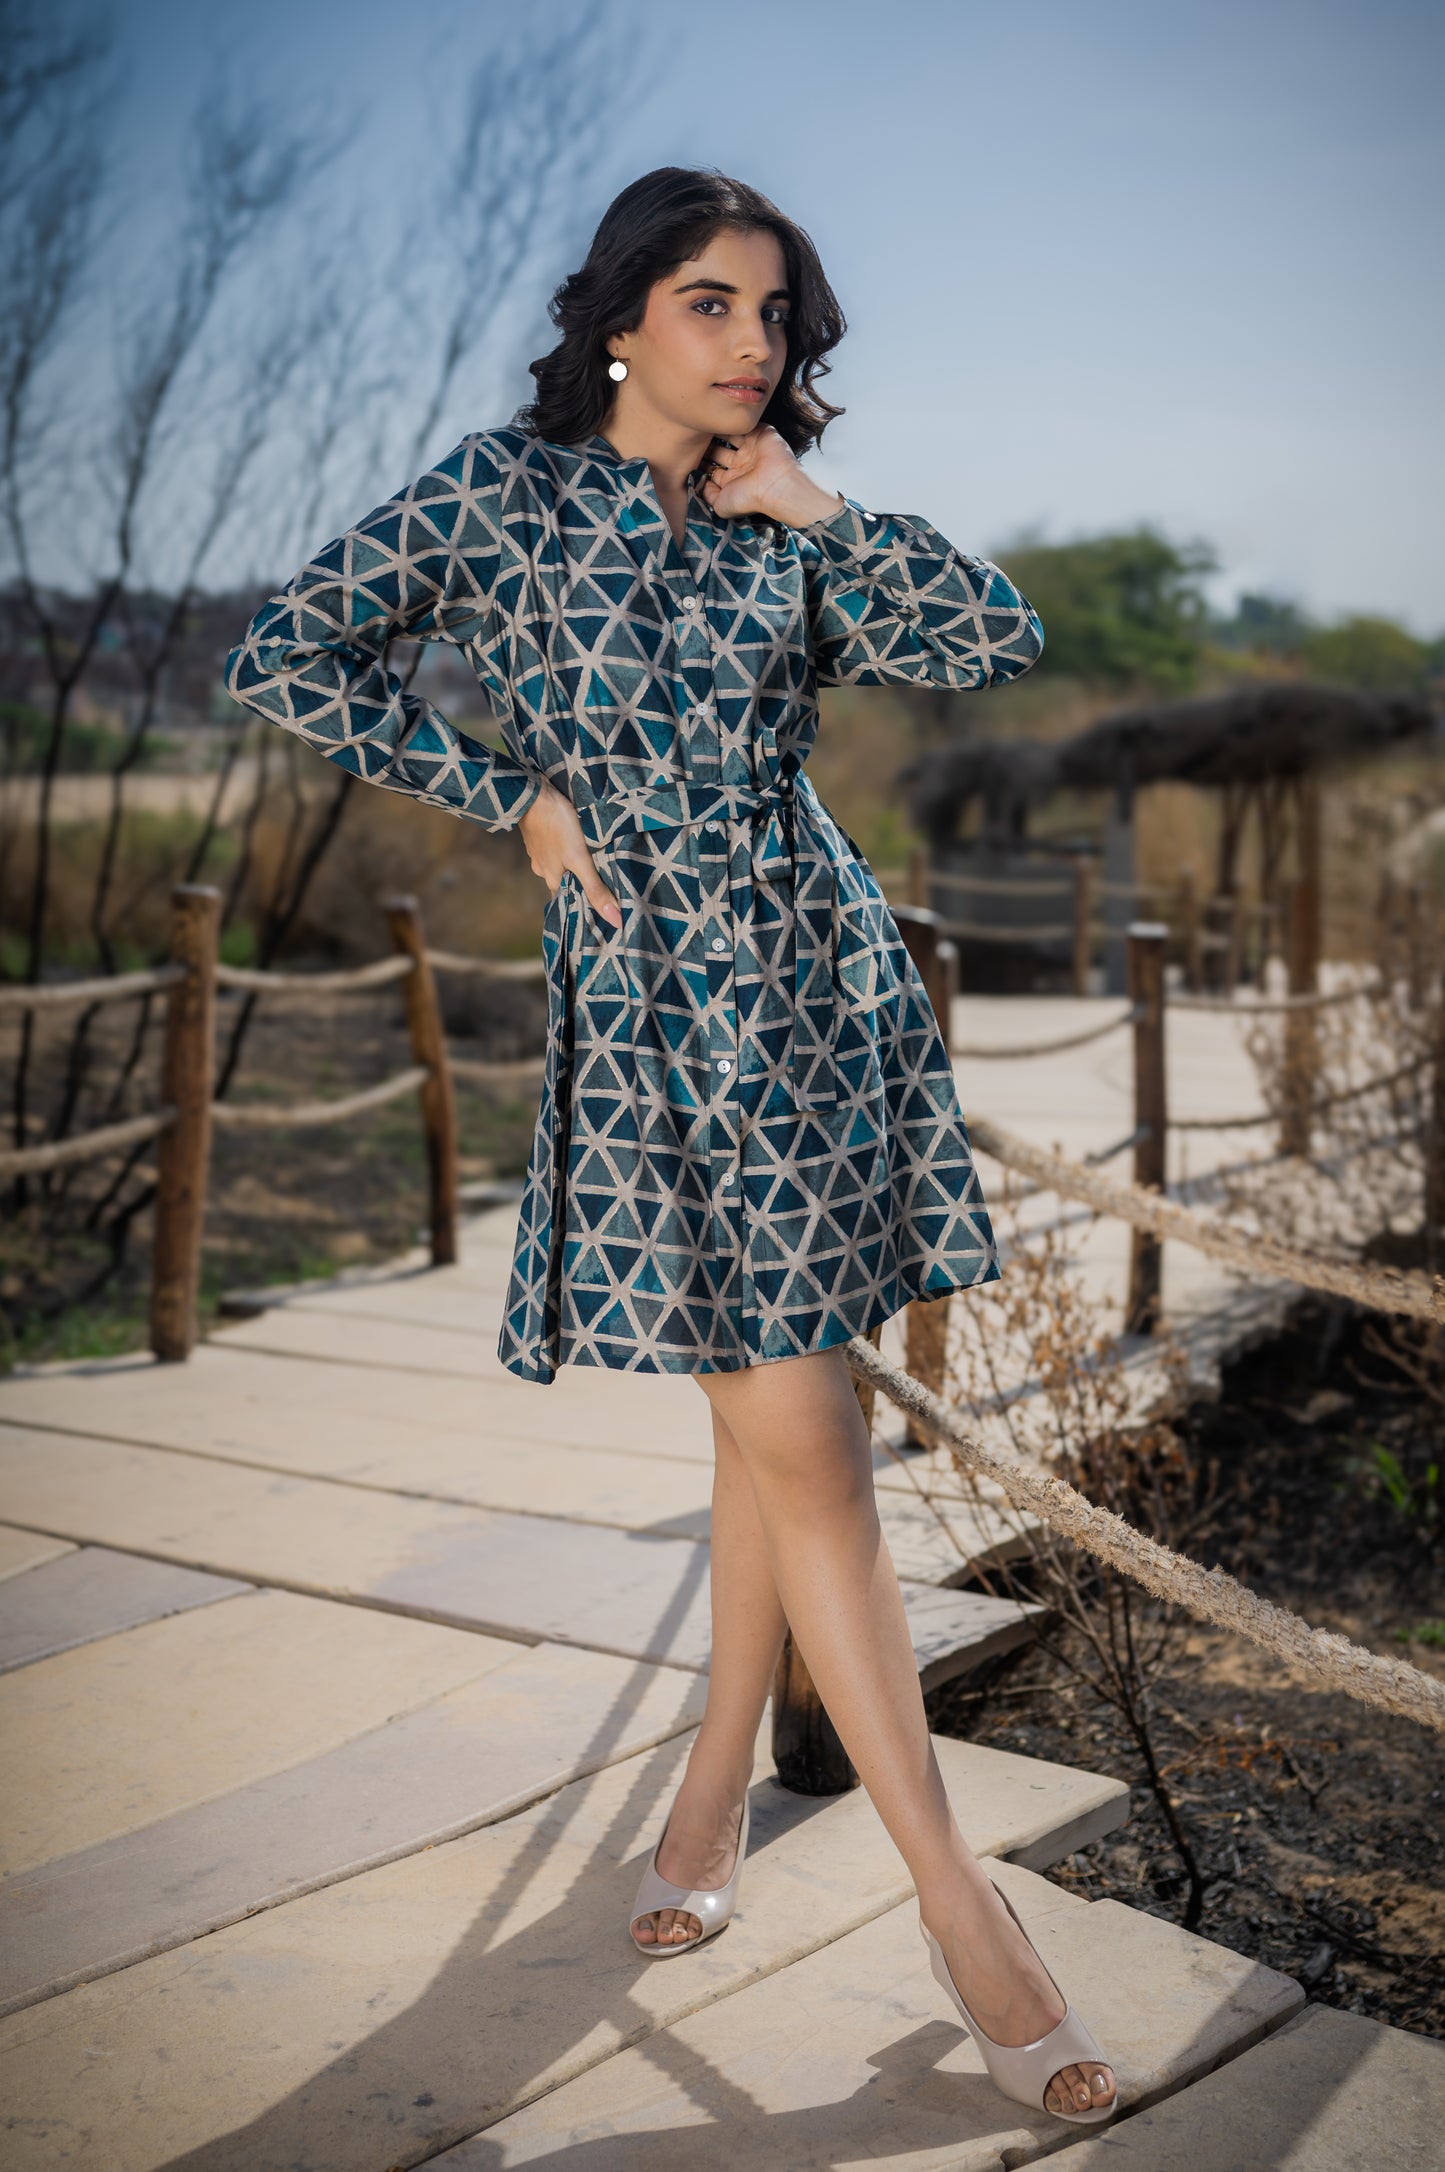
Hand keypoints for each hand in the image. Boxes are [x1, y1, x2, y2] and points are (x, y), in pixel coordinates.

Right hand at [519, 778, 622, 927]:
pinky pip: (555, 848)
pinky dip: (565, 849)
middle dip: (581, 884)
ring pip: (560, 865)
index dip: (584, 908)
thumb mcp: (579, 859)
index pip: (569, 903)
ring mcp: (539, 852)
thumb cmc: (557, 826)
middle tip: (603, 884)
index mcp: (552, 880)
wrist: (531, 794)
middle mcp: (543, 870)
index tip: (600, 911)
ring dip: (574, 865)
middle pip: (566, 883)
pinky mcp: (539, 835)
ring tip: (594, 860)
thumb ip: (595, 888)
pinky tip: (575, 842)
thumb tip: (615, 920)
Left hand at [700, 424, 844, 528]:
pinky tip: (720, 417)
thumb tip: (700, 483)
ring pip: (730, 434)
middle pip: (718, 450)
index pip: (712, 467)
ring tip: (704, 424)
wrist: (775, 487)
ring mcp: (751, 448)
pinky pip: (746, 424)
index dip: (699, 462)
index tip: (686, 455)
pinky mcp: (761, 434)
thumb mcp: (721, 506)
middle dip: (706, 445)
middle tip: (692, 437)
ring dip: (718, 430)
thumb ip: (707, 495)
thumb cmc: (750, 499)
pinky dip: (735, 420)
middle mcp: (741, 464)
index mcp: (732, 480)